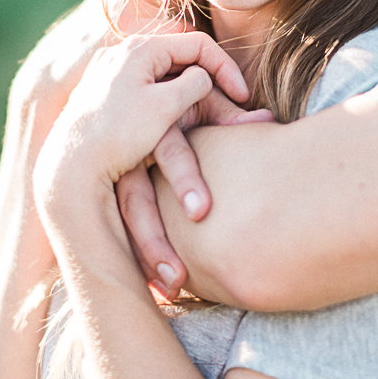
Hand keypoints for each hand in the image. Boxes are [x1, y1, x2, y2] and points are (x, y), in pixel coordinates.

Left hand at [33, 32, 249, 234]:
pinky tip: (176, 123)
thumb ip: (194, 84)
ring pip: (164, 75)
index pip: (197, 44)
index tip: (243, 97)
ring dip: (189, 92)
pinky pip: (146, 89)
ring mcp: (110, 73)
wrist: (69, 168)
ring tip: (207, 113)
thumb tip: (203, 76)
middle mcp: (122, 54)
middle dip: (210, 79)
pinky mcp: (104, 95)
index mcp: (140, 48)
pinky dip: (168, 101)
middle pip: (180, 58)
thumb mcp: (167, 107)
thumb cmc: (119, 135)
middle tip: (232, 102)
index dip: (226, 68)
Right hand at [116, 87, 272, 298]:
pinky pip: (116, 226)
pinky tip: (145, 284)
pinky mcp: (112, 189)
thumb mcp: (203, 98)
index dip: (185, 180)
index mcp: (157, 120)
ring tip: (166, 291)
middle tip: (176, 280)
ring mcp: (117, 171)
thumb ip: (230, 114)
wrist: (139, 87)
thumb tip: (265, 120)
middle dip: (154, 240)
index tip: (202, 213)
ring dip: (142, 255)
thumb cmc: (183, 93)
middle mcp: (130, 148)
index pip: (171, 152)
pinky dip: (130, 253)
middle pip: (135, 198)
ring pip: (122, 219)